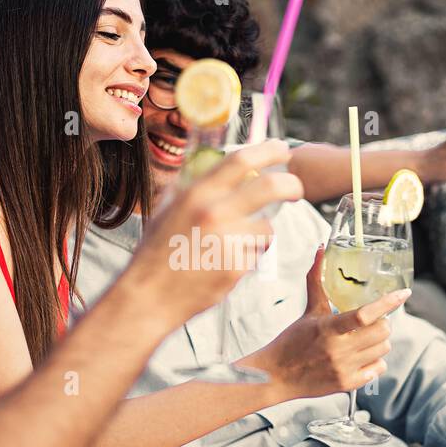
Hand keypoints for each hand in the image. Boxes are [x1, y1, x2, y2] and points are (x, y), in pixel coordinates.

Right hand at [129, 139, 302, 326]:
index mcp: (197, 195)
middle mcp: (214, 213)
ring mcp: (228, 242)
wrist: (149, 296)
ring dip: (260, 234)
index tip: (282, 151)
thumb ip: (190, 187)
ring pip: (266, 229)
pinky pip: (256, 255)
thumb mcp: (166, 210)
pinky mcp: (236, 268)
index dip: (268, 151)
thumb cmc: (156, 253)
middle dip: (291, 185)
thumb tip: (213, 167)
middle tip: (296, 190)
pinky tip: (224, 264)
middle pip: (270, 187)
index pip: (241, 161)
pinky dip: (247, 257)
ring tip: (235, 245)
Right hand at [246, 246, 409, 398]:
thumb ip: (317, 280)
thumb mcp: (308, 311)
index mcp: (328, 328)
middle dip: (382, 323)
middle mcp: (338, 350)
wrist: (276, 376)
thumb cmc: (291, 341)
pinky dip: (375, 361)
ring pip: (383, 350)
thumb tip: (320, 249)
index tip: (404, 293)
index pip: (365, 315)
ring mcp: (344, 368)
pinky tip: (362, 356)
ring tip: (365, 339)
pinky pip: (378, 369)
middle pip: (382, 332)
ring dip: (379, 342)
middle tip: (373, 322)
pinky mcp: (347, 384)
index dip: (388, 302)